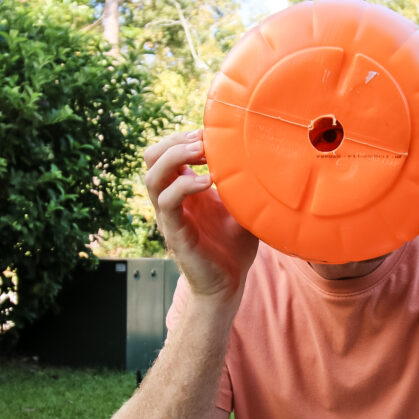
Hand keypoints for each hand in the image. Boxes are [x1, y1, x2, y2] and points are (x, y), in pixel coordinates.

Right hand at [144, 130, 257, 301]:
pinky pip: (167, 202)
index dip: (183, 136)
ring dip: (176, 157)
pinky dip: (185, 185)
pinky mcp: (175, 232)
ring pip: (152, 176)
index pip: (165, 151)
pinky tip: (209, 182)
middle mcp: (171, 199)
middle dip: (176, 141)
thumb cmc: (234, 246)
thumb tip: (267, 157)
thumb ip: (243, 182)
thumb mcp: (242, 206)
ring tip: (202, 153)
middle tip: (204, 142)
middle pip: (151, 157)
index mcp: (183, 189)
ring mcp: (169, 215)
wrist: (229, 283)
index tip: (211, 135)